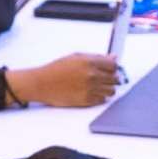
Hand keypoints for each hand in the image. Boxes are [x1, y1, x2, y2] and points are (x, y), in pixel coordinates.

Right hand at [6, 54, 120, 109]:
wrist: (42, 84)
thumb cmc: (56, 70)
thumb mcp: (76, 57)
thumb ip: (96, 57)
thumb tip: (112, 57)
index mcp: (90, 62)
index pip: (114, 65)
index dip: (113, 67)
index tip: (110, 69)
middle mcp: (92, 75)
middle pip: (114, 78)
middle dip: (111, 78)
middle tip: (103, 78)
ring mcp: (90, 89)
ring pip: (111, 91)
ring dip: (107, 88)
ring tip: (97, 86)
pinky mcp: (87, 100)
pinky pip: (102, 100)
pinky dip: (100, 97)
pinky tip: (91, 92)